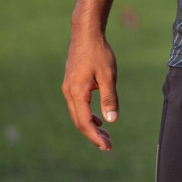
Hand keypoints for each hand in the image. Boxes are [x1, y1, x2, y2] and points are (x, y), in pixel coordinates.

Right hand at [62, 29, 118, 150]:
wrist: (86, 35)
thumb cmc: (99, 53)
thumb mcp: (109, 75)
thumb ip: (109, 98)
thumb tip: (112, 120)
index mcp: (77, 93)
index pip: (85, 122)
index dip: (95, 136)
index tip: (107, 146)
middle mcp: (69, 93)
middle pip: (79, 121)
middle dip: (93, 135)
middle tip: (108, 145)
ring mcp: (69, 89)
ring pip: (78, 114)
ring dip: (91, 126)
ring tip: (106, 135)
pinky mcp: (72, 84)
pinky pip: (78, 106)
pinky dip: (88, 115)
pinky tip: (99, 119)